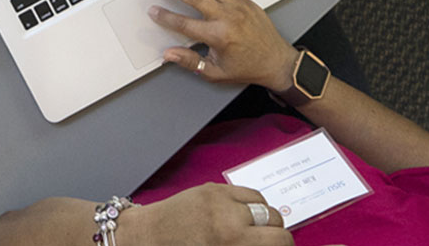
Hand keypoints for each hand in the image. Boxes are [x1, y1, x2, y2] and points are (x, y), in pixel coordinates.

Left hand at [121, 183, 290, 245]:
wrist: (146, 239)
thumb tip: (267, 244)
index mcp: (233, 241)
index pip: (282, 240)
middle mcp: (230, 218)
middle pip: (276, 222)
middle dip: (275, 236)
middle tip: (263, 243)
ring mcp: (220, 199)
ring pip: (264, 205)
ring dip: (263, 219)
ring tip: (252, 232)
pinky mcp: (211, 188)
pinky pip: (246, 193)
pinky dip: (249, 204)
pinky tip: (239, 217)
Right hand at [147, 0, 299, 91]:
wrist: (276, 61)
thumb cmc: (248, 67)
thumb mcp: (216, 72)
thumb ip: (190, 62)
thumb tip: (170, 54)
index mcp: (219, 36)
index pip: (185, 24)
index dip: (166, 17)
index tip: (154, 11)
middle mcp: (228, 17)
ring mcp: (237, 5)